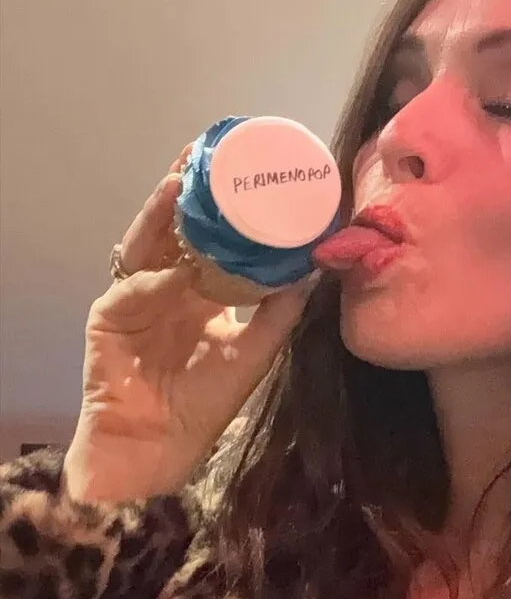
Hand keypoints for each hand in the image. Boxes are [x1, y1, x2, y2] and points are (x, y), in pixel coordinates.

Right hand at [63, 146, 308, 503]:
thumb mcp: (252, 354)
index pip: (212, 241)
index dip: (227, 212)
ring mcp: (137, 297)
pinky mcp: (109, 317)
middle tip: (210, 151)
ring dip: (164, 213)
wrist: (158, 447)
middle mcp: (168, 288)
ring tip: (182, 176)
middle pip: (177, 229)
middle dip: (191, 191)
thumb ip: (279, 315)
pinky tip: (178, 273)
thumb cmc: (203, 405)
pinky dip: (157, 282)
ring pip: (149, 244)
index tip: (249, 175)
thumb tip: (313, 273)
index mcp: (200, 294)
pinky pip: (134, 290)